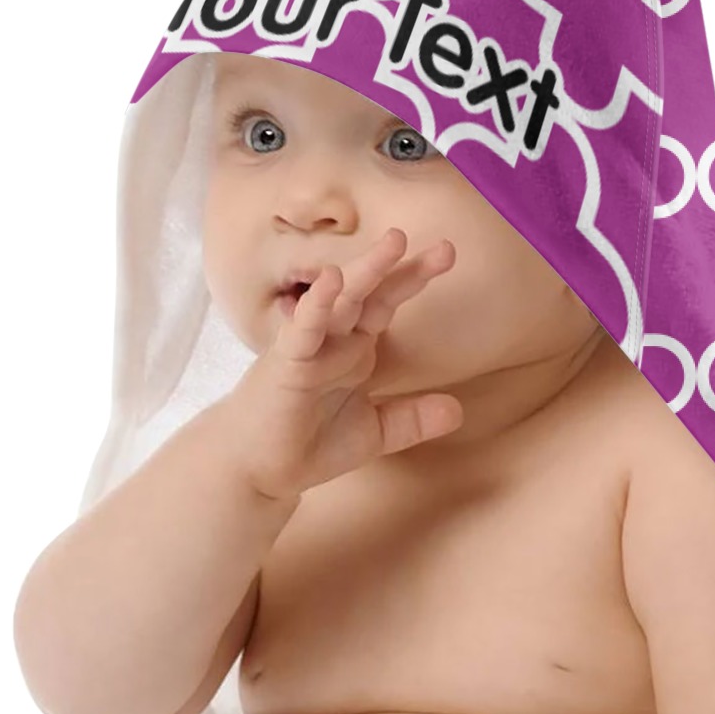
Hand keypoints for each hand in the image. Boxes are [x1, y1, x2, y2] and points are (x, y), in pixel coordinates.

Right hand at [223, 226, 460, 499]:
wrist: (257, 470)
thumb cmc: (308, 443)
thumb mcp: (374, 432)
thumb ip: (412, 419)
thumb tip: (457, 411)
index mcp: (355, 348)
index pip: (387, 303)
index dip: (413, 279)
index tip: (447, 254)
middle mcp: (334, 340)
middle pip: (371, 293)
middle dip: (401, 267)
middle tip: (446, 248)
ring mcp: (309, 347)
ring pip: (340, 302)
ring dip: (366, 272)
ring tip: (395, 243)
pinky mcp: (286, 363)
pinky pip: (303, 330)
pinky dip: (316, 305)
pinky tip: (332, 280)